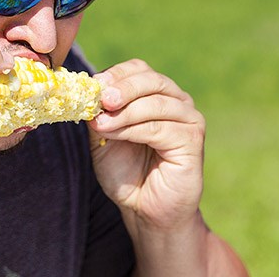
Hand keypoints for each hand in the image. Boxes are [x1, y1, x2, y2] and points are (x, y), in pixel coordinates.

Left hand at [87, 59, 205, 230]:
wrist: (144, 208)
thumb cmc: (125, 170)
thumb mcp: (103, 136)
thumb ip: (99, 113)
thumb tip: (86, 93)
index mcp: (156, 94)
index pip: (139, 69)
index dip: (117, 73)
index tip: (95, 83)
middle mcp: (177, 101)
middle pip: (151, 80)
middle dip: (123, 88)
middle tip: (102, 99)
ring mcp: (188, 120)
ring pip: (155, 103)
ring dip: (124, 112)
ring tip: (101, 124)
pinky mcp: (193, 141)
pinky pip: (161, 128)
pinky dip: (133, 129)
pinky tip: (115, 134)